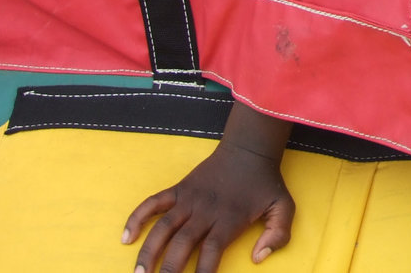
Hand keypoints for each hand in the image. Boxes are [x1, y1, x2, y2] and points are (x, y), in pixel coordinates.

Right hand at [122, 106, 293, 272]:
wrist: (249, 149)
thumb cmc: (266, 183)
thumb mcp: (284, 206)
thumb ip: (278, 234)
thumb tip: (258, 258)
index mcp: (229, 219)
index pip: (211, 253)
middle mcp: (206, 211)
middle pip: (182, 245)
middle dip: (168, 270)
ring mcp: (189, 199)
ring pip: (162, 227)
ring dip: (148, 252)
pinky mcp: (179, 189)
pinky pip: (153, 203)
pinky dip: (137, 218)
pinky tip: (126, 238)